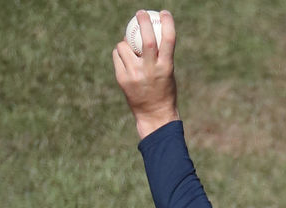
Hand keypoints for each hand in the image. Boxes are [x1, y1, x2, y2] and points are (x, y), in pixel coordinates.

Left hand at [112, 9, 179, 138]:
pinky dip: (120, 53)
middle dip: (143, 22)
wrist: (154, 115)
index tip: (165, 13)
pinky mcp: (122, 79)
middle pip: (146, 40)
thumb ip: (160, 56)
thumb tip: (151, 33)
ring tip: (130, 47)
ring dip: (126, 42)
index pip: (168, 41)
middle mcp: (150, 70)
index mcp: (166, 68)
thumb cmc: (164, 91)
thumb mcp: (168, 73)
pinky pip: (117, 57)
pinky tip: (124, 57)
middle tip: (141, 13)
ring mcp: (135, 75)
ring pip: (124, 47)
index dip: (167, 24)